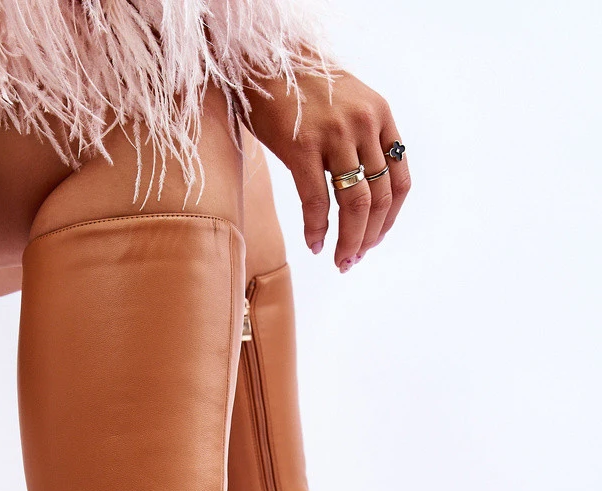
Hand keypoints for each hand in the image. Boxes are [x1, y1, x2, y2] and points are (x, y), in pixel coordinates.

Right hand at [245, 71, 410, 270]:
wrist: (262, 59)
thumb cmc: (299, 88)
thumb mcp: (346, 104)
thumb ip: (361, 138)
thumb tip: (363, 192)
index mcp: (380, 115)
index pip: (399, 179)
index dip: (390, 218)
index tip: (375, 240)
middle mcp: (363, 124)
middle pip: (379, 198)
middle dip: (369, 237)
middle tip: (353, 260)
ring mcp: (335, 135)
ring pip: (355, 204)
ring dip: (349, 241)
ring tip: (339, 260)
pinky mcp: (303, 147)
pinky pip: (317, 201)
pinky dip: (317, 229)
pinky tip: (314, 244)